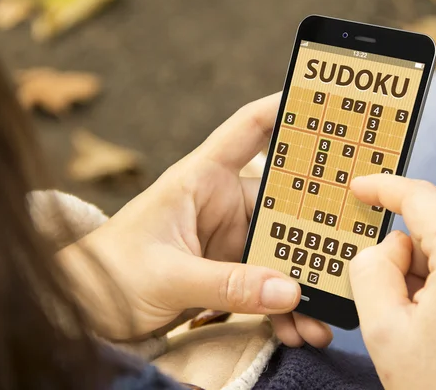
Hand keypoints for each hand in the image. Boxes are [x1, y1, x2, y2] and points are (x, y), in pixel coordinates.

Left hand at [61, 93, 331, 346]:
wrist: (85, 310)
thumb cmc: (109, 273)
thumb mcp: (166, 276)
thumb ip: (225, 283)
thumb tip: (288, 290)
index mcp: (201, 179)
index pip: (248, 129)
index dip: (286, 110)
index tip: (329, 108)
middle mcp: (222, 203)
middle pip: (283, 201)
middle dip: (315, 228)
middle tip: (350, 247)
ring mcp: (229, 239)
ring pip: (281, 249)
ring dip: (303, 279)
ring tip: (323, 315)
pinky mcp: (230, 271)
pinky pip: (268, 283)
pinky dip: (284, 305)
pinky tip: (299, 328)